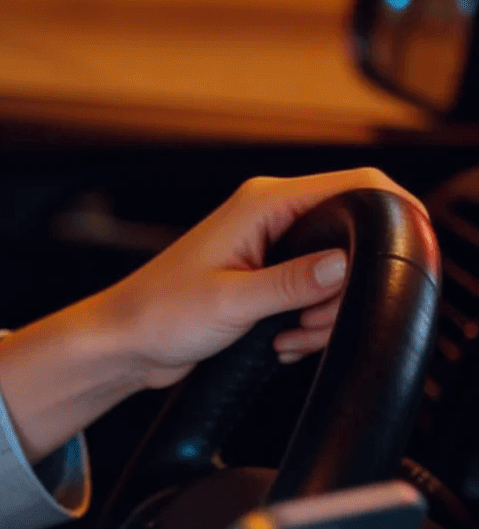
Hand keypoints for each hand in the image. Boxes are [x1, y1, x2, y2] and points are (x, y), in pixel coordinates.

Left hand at [0, 170, 426, 460]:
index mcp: (263, 205)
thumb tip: (344, 266)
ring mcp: (271, 249)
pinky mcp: (268, 279)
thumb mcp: (231, 301)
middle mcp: (270, 219)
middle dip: (342, 291)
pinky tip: (281, 340)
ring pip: (338, 276)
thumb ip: (292, 283)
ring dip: (323, 315)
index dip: (393, 211)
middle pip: (354, 240)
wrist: (125, 344)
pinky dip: (308, 324)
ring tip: (287, 334)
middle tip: (308, 320)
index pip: (356, 184)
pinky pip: (315, 297)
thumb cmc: (157, 314)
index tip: (403, 254)